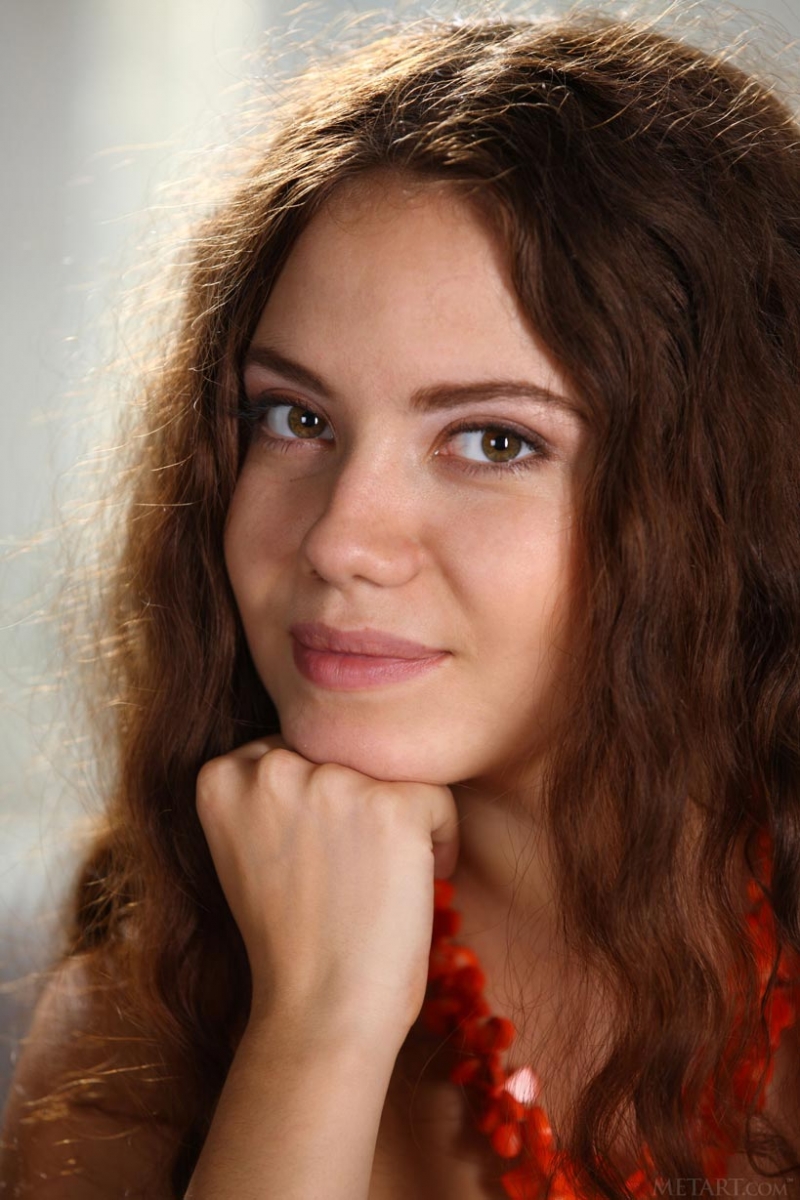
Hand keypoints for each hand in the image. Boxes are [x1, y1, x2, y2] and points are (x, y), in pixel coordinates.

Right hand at [196, 735, 459, 1047]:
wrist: (318, 1015)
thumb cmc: (291, 940)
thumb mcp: (251, 847)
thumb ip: (272, 790)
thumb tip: (333, 747)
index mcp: (220, 775)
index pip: (295, 750)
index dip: (319, 803)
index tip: (320, 856)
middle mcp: (268, 766)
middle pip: (343, 753)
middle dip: (358, 804)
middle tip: (353, 872)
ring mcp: (330, 782)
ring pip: (390, 771)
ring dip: (397, 820)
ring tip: (378, 880)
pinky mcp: (390, 805)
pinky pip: (438, 799)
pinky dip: (441, 840)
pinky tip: (418, 884)